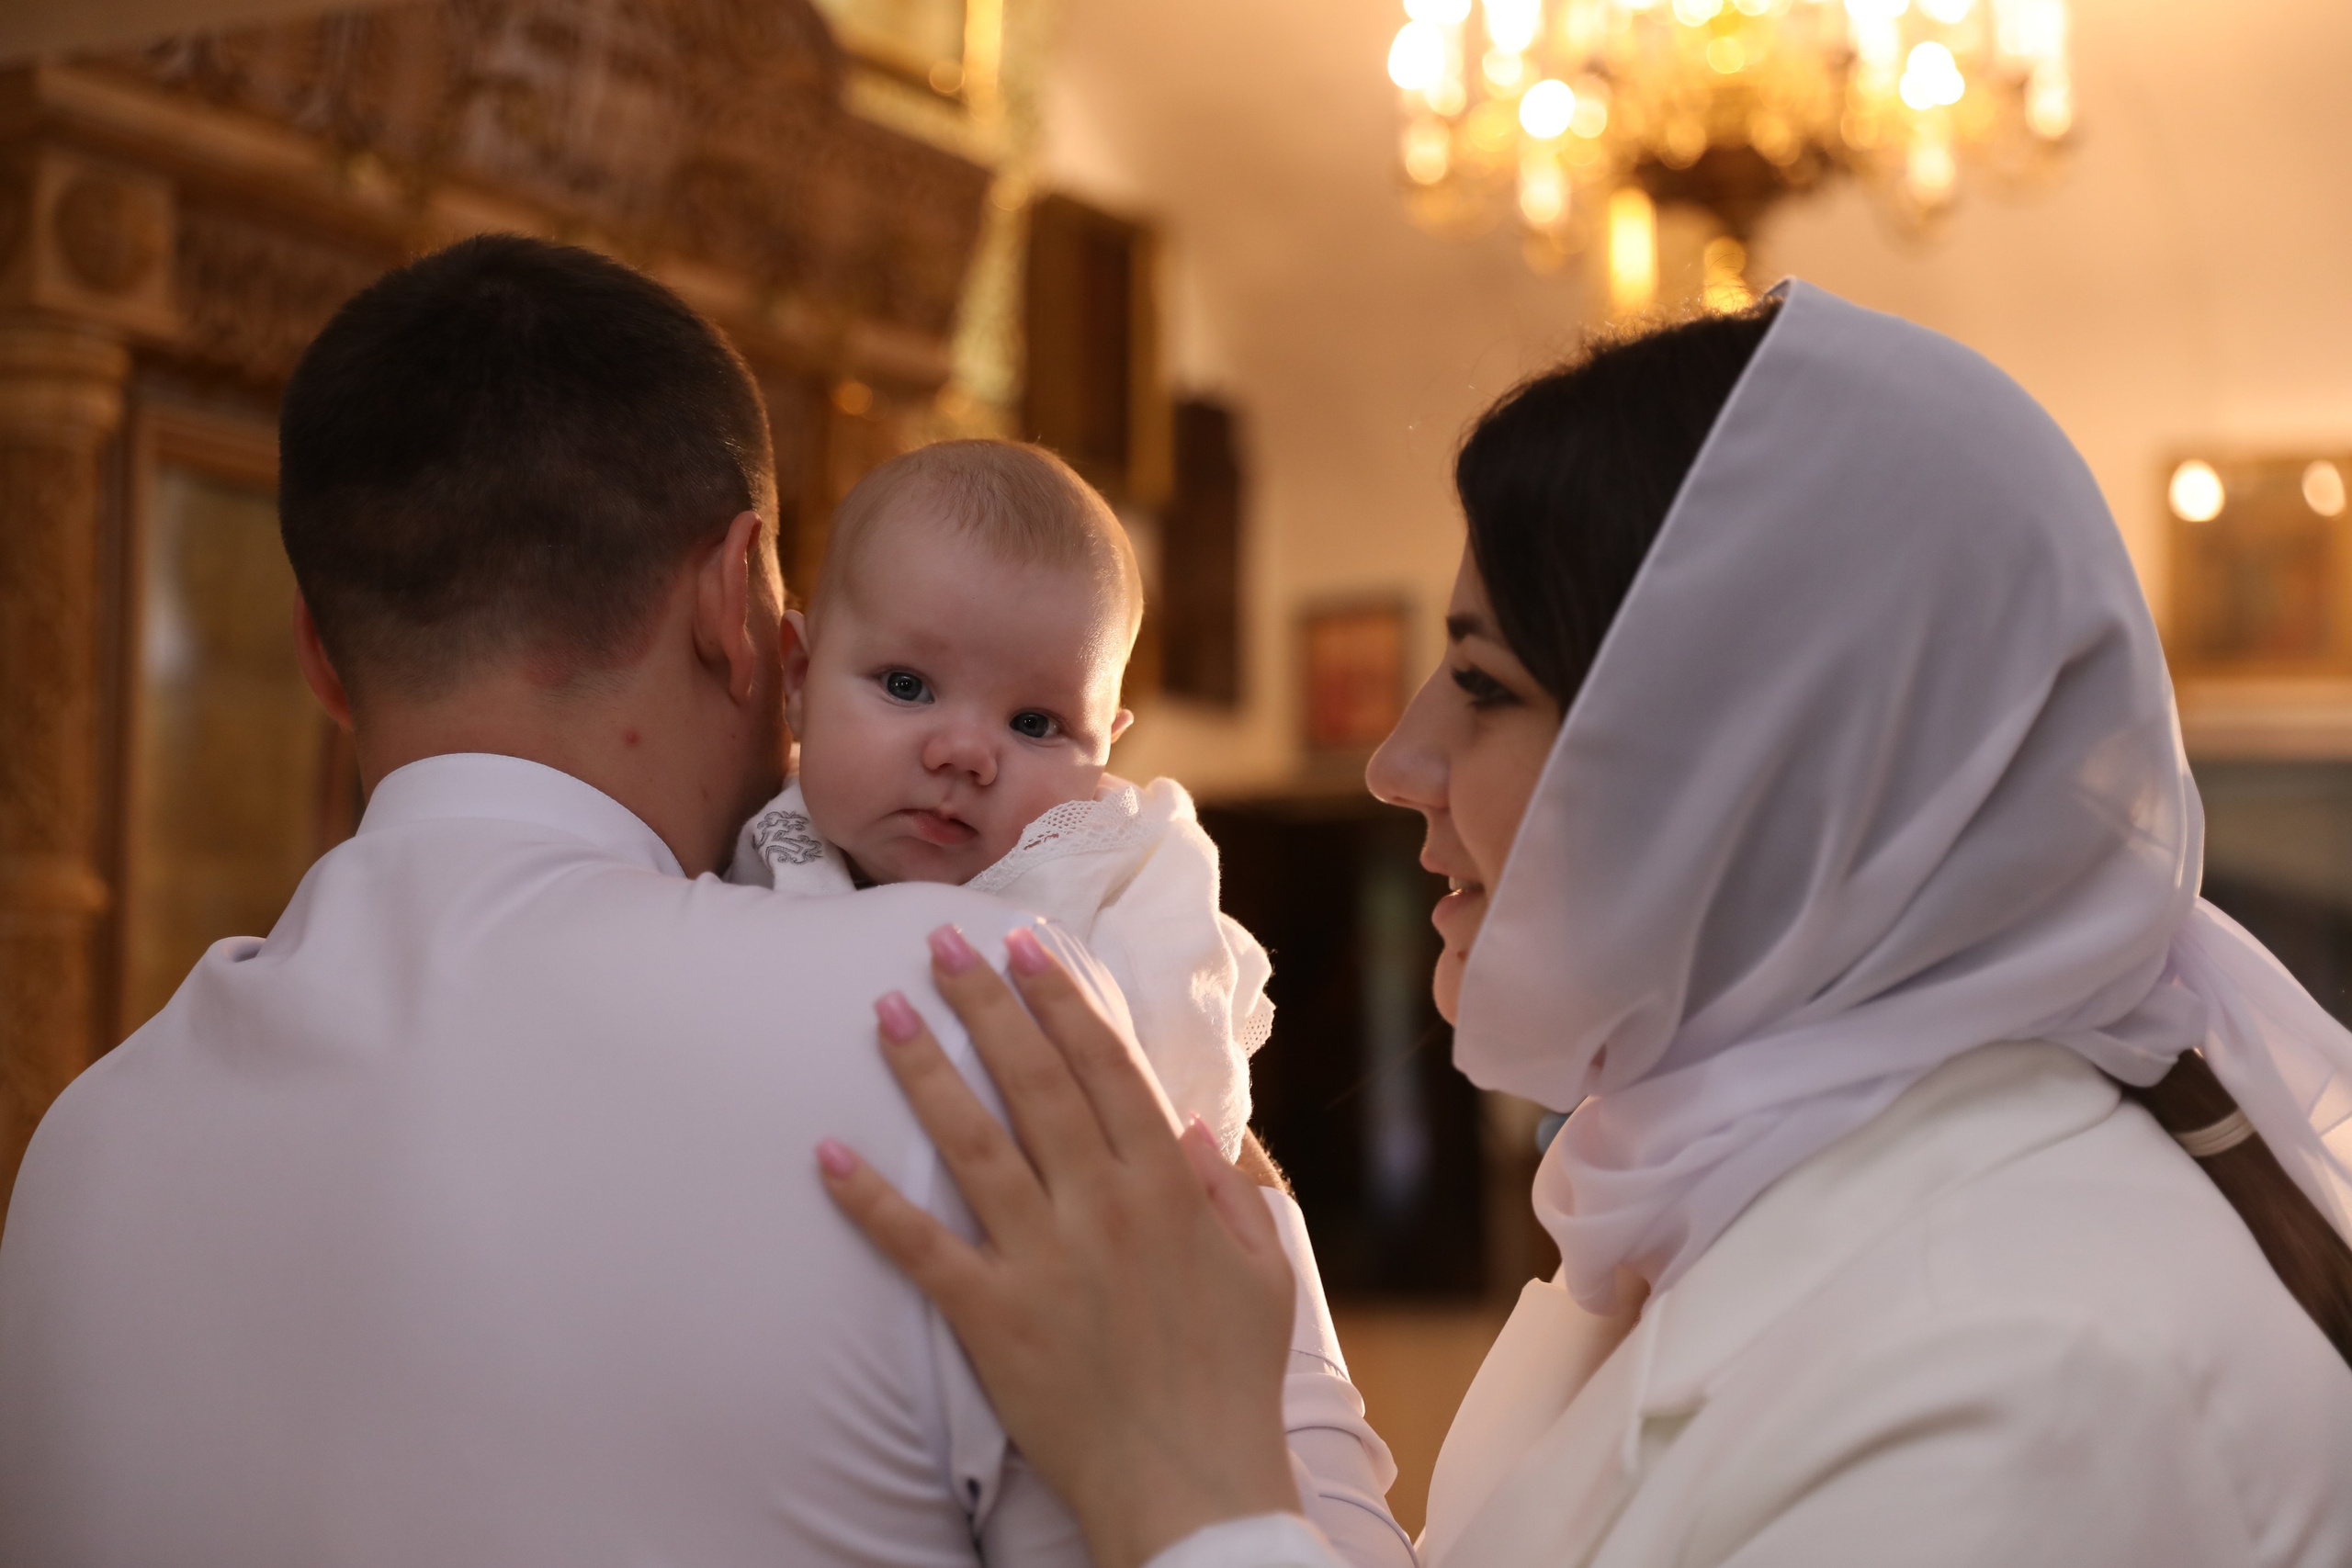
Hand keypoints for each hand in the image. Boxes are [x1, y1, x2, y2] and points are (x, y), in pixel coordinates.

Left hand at [819, 923, 1300, 1567]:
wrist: (1194, 1488)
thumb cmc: (1233, 1381)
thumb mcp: (1264, 1271)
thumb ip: (1231, 1189)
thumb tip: (1185, 1122)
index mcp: (1167, 1188)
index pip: (1106, 1067)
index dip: (1063, 1000)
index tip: (1029, 946)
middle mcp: (1102, 1208)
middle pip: (1034, 1082)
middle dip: (987, 1003)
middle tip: (940, 943)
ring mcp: (1043, 1260)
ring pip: (973, 1143)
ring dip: (926, 1070)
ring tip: (886, 1009)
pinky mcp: (992, 1318)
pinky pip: (921, 1249)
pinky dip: (871, 1200)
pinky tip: (828, 1153)